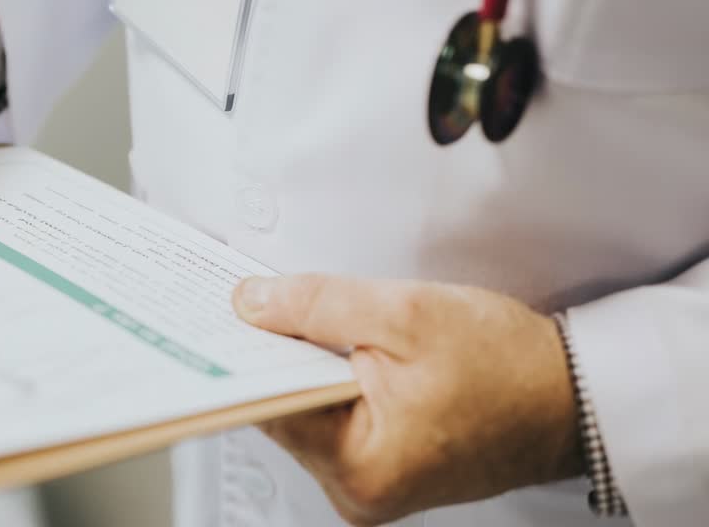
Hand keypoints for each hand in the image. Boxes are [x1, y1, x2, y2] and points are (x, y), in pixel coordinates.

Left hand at [232, 274, 582, 525]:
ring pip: (305, 409)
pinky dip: (326, 379)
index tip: (218, 316)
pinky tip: (329, 346)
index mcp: (359, 467)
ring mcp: (369, 483)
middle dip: (273, 353)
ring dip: (302, 364)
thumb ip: (317, 305)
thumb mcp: (406, 313)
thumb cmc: (510, 366)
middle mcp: (358, 490)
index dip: (242, 353)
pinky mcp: (381, 466)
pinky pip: (331, 416)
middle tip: (252, 301)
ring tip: (295, 318)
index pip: (267, 404)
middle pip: (282, 408)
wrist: (573, 395)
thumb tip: (251, 303)